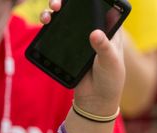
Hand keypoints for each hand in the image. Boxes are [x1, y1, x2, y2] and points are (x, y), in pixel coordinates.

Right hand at [40, 0, 125, 115]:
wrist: (95, 99)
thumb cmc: (110, 79)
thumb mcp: (110, 63)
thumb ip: (104, 48)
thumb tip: (95, 33)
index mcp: (111, 31)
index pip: (104, 9)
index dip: (95, 0)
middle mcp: (94, 31)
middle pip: (80, 10)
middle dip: (68, 2)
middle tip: (59, 4)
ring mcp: (79, 38)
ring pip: (65, 18)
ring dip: (55, 10)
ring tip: (50, 12)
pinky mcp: (66, 46)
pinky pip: (55, 31)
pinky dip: (49, 24)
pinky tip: (45, 22)